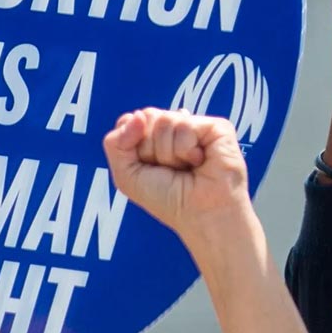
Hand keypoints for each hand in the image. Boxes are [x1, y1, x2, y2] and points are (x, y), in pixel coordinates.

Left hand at [103, 109, 251, 246]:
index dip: (131, 143)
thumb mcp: (127, 176)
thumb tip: (137, 116)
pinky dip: (186, 150)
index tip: (146, 167)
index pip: (130, 120)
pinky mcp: (215, 126)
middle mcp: (174, 127)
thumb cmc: (168, 200)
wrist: (201, 216)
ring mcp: (195, 125)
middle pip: (146, 117)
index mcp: (154, 136)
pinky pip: (185, 125)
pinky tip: (199, 162)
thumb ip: (116, 143)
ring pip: (164, 121)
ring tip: (185, 169)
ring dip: (169, 154)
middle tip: (169, 170)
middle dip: (150, 150)